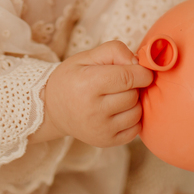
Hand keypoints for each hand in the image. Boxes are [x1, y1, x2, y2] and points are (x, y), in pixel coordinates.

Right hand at [33, 41, 153, 146]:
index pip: (127, 78)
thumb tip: (138, 63)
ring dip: (133, 103)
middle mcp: (93, 111)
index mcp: (87, 84)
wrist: (52, 109)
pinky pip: (135, 129)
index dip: (141, 72)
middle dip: (134, 86)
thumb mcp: (87, 56)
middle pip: (133, 95)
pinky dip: (132, 119)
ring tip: (118, 97)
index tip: (142, 70)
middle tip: (120, 83)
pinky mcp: (105, 142)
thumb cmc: (72, 78)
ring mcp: (100, 129)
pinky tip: (118, 111)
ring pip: (136, 113)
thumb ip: (114, 51)